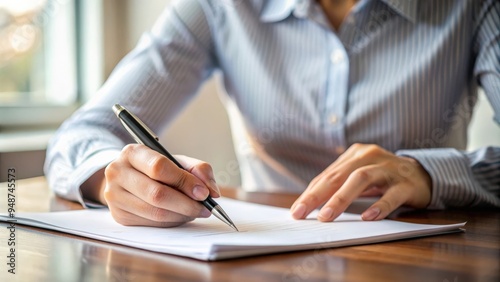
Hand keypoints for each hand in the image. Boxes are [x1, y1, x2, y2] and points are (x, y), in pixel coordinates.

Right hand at [94, 144, 219, 226]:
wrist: (127, 178)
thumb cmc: (155, 168)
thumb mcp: (176, 161)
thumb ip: (198, 169)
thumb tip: (212, 191)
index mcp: (132, 153)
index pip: (159, 167)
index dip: (185, 182)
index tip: (204, 193)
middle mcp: (118, 173)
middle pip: (157, 194)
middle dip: (187, 204)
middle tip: (205, 208)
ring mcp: (115, 196)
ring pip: (155, 212)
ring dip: (181, 215)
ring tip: (195, 212)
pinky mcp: (119, 216)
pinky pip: (152, 223)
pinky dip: (172, 222)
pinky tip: (180, 215)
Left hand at [290, 143, 431, 220]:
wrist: (424, 174)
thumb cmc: (384, 178)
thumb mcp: (360, 177)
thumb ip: (339, 185)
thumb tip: (310, 204)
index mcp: (355, 155)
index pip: (328, 175)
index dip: (310, 193)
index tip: (296, 210)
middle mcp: (370, 157)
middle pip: (339, 175)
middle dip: (317, 195)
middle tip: (302, 213)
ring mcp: (389, 169)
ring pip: (361, 179)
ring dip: (341, 198)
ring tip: (327, 215)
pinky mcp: (407, 184)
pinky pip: (392, 195)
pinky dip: (379, 206)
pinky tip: (367, 217)